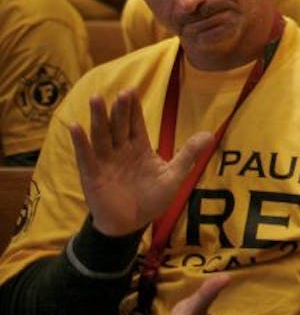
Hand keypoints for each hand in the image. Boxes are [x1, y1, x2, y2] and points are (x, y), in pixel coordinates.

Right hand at [70, 89, 214, 236]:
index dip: (133, 108)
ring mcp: (105, 161)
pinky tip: (75, 127)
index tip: (132, 90)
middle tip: (122, 92)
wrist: (131, 224)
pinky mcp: (92, 174)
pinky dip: (80, 142)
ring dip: (98, 118)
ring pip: (101, 135)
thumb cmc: (152, 199)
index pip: (135, 124)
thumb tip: (209, 134)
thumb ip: (188, 154)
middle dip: (119, 109)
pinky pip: (85, 156)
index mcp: (139, 148)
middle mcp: (120, 151)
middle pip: (119, 125)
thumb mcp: (174, 176)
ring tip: (96, 98)